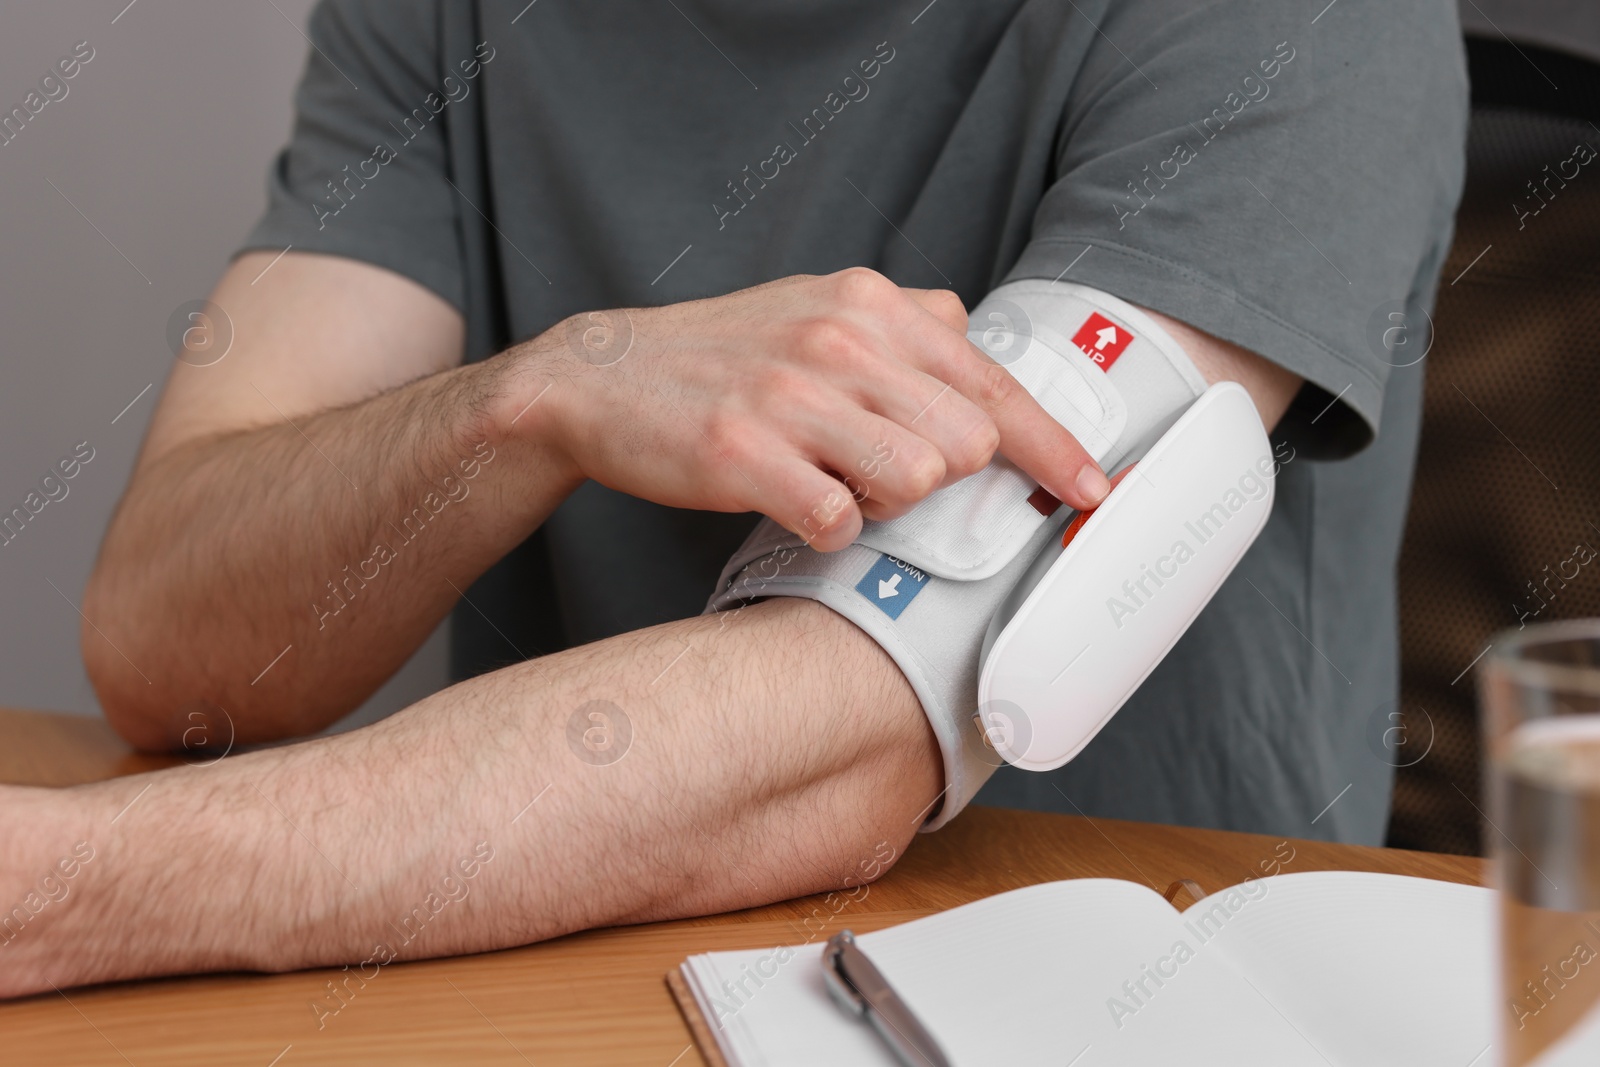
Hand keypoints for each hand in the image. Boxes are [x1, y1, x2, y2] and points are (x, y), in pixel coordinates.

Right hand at [509, 268, 1107, 551]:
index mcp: (870, 303)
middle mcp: (839, 339)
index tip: (1091, 492)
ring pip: (915, 483)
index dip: (1054, 448)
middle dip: (939, 478)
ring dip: (885, 503)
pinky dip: (828, 530)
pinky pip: (840, 524)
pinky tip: (794, 504)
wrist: (601, 379)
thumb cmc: (721, 357)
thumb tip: (975, 343)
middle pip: (965, 443)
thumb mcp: (817, 307)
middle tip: (877, 472)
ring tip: (832, 482)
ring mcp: (791, 396)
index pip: (992, 384)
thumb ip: (903, 323)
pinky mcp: (745, 454)